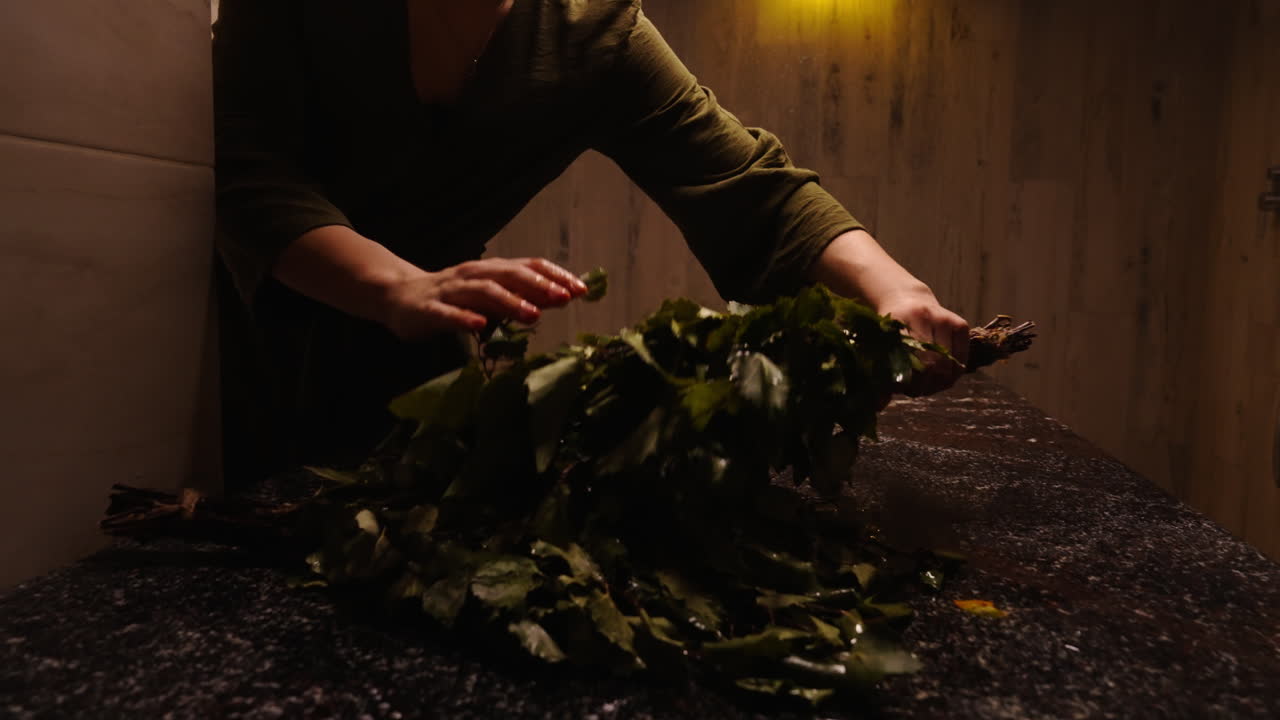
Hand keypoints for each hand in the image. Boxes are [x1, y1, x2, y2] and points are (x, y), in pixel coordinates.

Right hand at [378, 257, 587, 340]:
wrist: (398, 296)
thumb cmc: (453, 298)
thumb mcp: (491, 296)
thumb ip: (522, 295)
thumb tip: (562, 296)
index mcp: (491, 270)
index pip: (528, 267)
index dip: (555, 276)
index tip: (581, 289)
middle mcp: (473, 275)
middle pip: (509, 275)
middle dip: (538, 286)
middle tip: (564, 299)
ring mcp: (450, 291)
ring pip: (483, 292)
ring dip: (509, 302)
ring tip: (532, 315)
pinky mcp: (429, 309)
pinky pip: (447, 313)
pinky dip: (464, 317)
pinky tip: (479, 325)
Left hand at [875, 285, 969, 396]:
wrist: (905, 298)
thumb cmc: (887, 330)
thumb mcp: (877, 346)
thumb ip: (878, 375)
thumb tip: (878, 407)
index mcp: (901, 319)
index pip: (912, 362)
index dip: (908, 382)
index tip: (899, 389)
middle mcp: (927, 316)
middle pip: (934, 366)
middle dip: (924, 385)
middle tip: (912, 390)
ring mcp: (946, 319)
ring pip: (950, 366)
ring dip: (937, 384)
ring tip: (924, 385)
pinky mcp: (961, 325)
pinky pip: (961, 363)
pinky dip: (950, 377)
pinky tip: (937, 378)